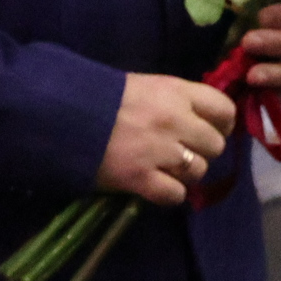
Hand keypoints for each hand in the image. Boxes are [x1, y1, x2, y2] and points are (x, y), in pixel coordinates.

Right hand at [97, 73, 234, 205]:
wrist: (56, 113)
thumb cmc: (100, 96)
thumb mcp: (145, 86)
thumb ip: (177, 100)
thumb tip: (201, 118)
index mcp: (177, 92)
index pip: (224, 109)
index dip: (222, 123)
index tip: (212, 129)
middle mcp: (175, 120)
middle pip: (215, 145)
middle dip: (202, 150)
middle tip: (183, 151)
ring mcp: (158, 151)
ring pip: (199, 170)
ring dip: (186, 172)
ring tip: (166, 168)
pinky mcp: (139, 177)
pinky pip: (175, 194)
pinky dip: (169, 193)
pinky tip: (155, 185)